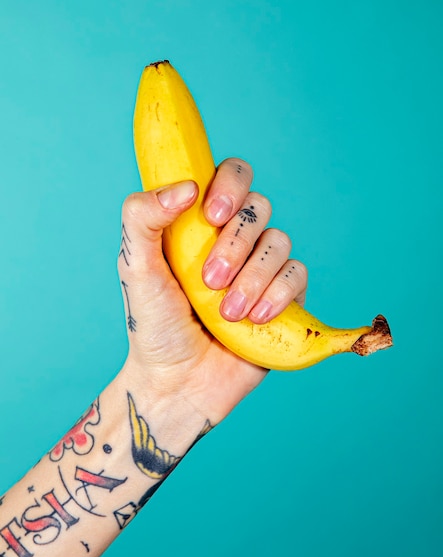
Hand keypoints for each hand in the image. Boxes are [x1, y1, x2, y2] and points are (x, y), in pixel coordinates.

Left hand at [118, 158, 306, 423]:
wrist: (177, 381)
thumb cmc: (153, 323)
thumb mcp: (135, 268)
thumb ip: (141, 218)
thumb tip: (186, 187)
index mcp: (201, 222)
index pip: (232, 175)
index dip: (230, 184)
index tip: (211, 214)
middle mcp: (235, 239)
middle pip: (259, 207)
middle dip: (235, 244)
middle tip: (208, 282)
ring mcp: (261, 268)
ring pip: (280, 241)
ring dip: (253, 276)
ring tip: (226, 312)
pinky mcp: (284, 297)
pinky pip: (298, 275)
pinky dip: (277, 294)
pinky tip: (253, 319)